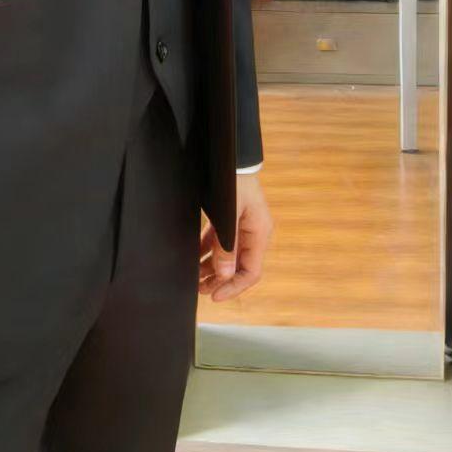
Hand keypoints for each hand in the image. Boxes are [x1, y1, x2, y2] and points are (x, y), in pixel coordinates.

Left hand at [199, 173, 271, 301]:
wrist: (231, 155)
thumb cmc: (233, 180)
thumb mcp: (229, 213)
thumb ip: (226, 245)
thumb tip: (223, 276)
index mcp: (258, 234)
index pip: (250, 273)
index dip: (233, 287)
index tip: (214, 296)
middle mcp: (252, 234)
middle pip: (237, 267)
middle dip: (219, 281)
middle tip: (199, 290)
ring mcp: (241, 227)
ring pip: (226, 256)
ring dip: (211, 268)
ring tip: (193, 278)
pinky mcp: (229, 219)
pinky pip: (219, 242)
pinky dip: (207, 251)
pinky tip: (193, 257)